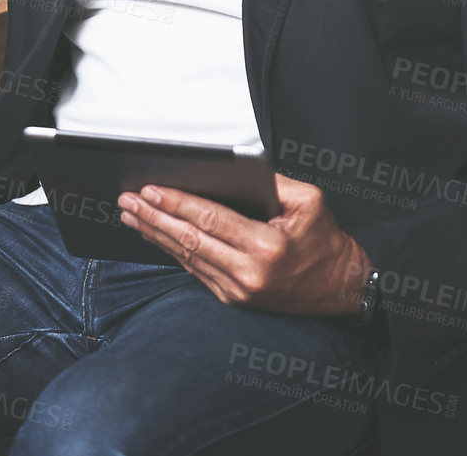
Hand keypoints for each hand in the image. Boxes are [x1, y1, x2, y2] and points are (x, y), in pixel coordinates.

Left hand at [118, 173, 370, 315]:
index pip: (210, 219)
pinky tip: (155, 235)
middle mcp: (249, 272)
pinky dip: (172, 251)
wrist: (340, 287)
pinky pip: (195, 271)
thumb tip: (232, 167)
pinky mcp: (233, 299)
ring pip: (186, 257)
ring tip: (130, 216)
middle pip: (189, 239)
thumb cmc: (324, 238)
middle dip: (153, 218)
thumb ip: (272, 181)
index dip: (176, 203)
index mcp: (267, 245)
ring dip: (155, 235)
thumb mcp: (310, 200)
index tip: (148, 189)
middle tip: (126, 201)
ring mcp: (239, 290)